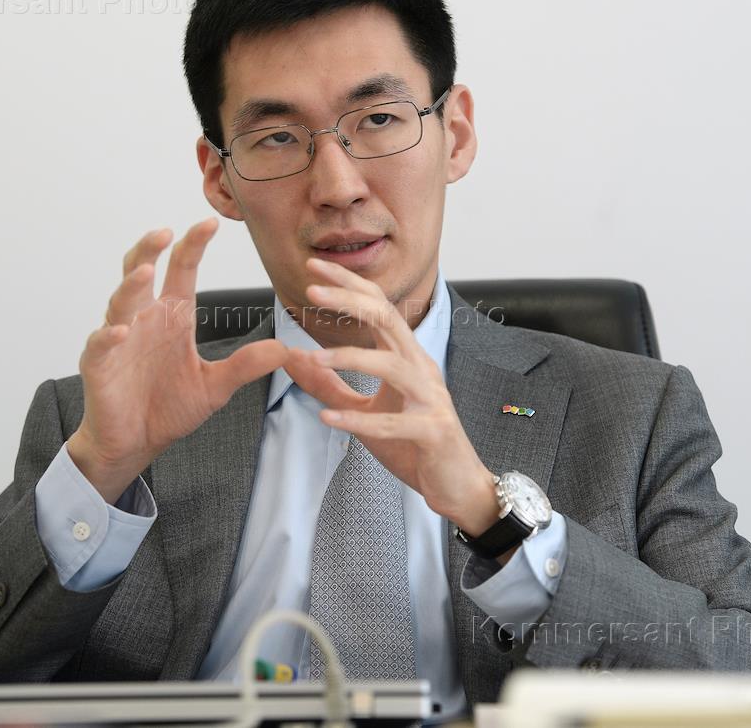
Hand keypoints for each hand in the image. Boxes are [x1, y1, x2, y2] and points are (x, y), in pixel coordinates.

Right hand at [68, 218, 288, 503]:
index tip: (210, 223)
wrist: (136, 442)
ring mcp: (119, 340)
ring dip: (131, 285)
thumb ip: (245, 365)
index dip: (193, 246)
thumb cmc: (169, 408)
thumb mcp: (215, 386)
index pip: (181, 270)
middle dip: (150, 249)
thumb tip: (284, 349)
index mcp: (172, 317)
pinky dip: (110, 335)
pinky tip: (121, 330)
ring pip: (120, 301)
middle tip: (165, 232)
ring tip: (146, 271)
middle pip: (141, 271)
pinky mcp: (100, 365)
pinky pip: (101, 344)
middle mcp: (144, 319)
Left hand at [284, 258, 500, 535]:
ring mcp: (431, 398)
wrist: (457, 485)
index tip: (315, 266)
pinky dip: (360, 420)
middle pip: (389, 320)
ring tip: (315, 360)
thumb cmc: (414, 444)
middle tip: (312, 290)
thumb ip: (330, 386)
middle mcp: (421, 369)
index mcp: (407, 357)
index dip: (349, 284)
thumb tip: (293, 360)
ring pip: (393, 366)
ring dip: (352, 359)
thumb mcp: (365, 411)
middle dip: (351, 302)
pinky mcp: (432, 431)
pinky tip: (328, 419)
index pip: (379, 307)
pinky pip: (394, 422)